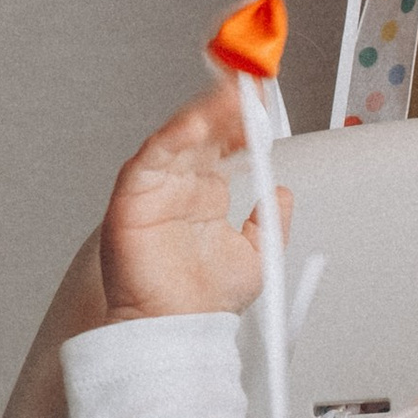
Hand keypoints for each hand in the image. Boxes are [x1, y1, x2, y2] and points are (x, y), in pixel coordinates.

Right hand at [97, 86, 291, 322]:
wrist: (177, 331)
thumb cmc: (204, 305)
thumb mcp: (257, 257)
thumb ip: (272, 223)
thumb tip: (283, 194)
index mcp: (206, 197)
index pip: (225, 144)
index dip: (245, 121)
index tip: (266, 101)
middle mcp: (180, 188)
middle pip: (204, 132)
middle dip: (229, 106)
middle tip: (252, 86)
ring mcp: (157, 189)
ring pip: (181, 137)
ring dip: (207, 113)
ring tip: (233, 96)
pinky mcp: (134, 196)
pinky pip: (153, 156)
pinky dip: (175, 136)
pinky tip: (197, 122)